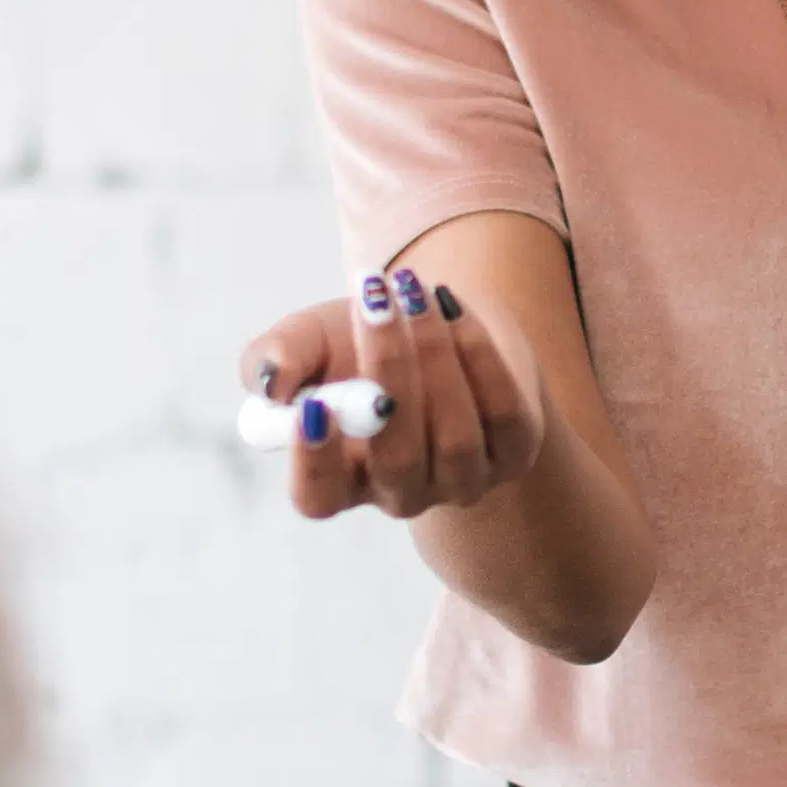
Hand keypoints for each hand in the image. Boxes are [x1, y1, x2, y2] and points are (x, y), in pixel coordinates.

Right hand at [243, 269, 552, 521]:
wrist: (438, 322)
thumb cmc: (357, 344)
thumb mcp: (309, 340)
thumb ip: (276, 357)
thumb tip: (272, 383)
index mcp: (339, 478)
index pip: (319, 496)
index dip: (313, 462)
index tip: (312, 404)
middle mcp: (400, 491)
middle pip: (397, 460)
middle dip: (388, 372)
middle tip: (374, 303)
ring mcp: (461, 478)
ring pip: (454, 436)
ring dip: (432, 354)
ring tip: (413, 290)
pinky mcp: (514, 450)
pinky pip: (503, 411)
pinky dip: (478, 354)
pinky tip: (452, 307)